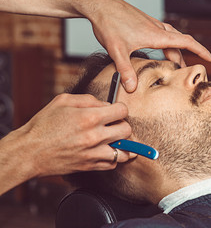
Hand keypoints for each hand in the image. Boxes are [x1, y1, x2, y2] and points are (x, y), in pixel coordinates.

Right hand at [20, 93, 134, 176]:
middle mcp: (95, 136)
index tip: (115, 110)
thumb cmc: (43, 125)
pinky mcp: (90, 166)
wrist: (29, 152)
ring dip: (122, 144)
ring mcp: (93, 154)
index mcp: (89, 117)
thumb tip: (106, 104)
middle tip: (113, 124)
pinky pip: (113, 164)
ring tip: (114, 139)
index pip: (122, 111)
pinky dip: (113, 157)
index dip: (120, 108)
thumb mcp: (63, 101)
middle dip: (122, 124)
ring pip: (125, 151)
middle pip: (127, 130)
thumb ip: (89, 99)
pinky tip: (106, 151)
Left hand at [89, 0, 210, 91]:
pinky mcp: (144, 22)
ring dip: (175, 50)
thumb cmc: (109, 23)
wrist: (100, 4)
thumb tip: (131, 88)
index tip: (210, 58)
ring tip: (173, 63)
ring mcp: (151, 24)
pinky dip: (166, 43)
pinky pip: (162, 33)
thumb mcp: (117, 50)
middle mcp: (157, 28)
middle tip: (184, 72)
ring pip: (170, 38)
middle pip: (179, 43)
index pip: (186, 42)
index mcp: (156, 34)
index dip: (200, 51)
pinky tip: (157, 49)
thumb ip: (125, 70)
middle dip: (185, 57)